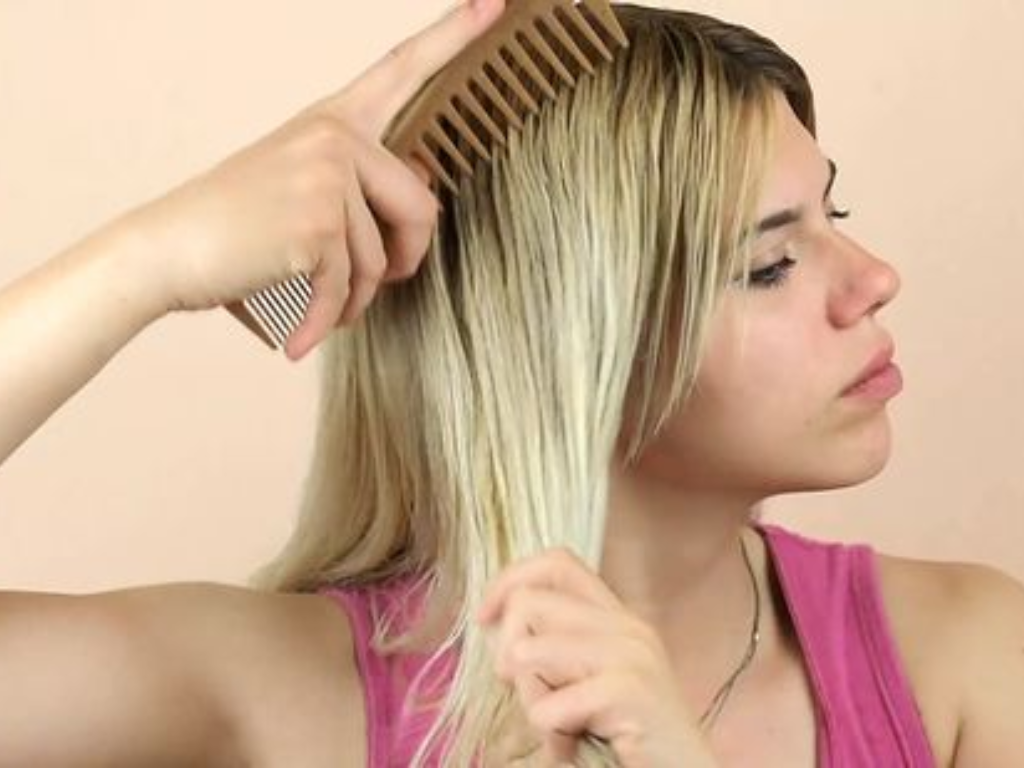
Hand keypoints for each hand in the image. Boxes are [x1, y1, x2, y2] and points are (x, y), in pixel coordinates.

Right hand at [118, 0, 504, 359]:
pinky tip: (300, 338)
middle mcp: (335, 139)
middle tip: (382, 284)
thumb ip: (361, 188)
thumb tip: (425, 191)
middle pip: (421, 208)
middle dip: (405, 260)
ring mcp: (327, 177)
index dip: (454, 33)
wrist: (165, 251)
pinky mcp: (318, 224)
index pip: (401, 68)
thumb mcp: (302, 192)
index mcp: (333, 122)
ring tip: (319, 305)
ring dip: (356, 300)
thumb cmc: (233, 229)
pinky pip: (349, 289)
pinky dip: (326, 322)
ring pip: (382, 261)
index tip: (494, 1)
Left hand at [477, 548, 716, 766]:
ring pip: (528, 652)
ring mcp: (631, 653)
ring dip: (529, 697)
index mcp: (617, 614)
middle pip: (529, 603)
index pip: (556, 562)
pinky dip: (548, 731)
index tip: (485, 618)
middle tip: (524, 690)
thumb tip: (496, 621)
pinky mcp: (629, 690)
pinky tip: (575, 741)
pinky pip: (548, 707)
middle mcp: (626, 624)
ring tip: (557, 722)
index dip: (510, 580)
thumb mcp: (589, 676)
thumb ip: (555, 643)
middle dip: (507, 651)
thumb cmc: (628, 735)